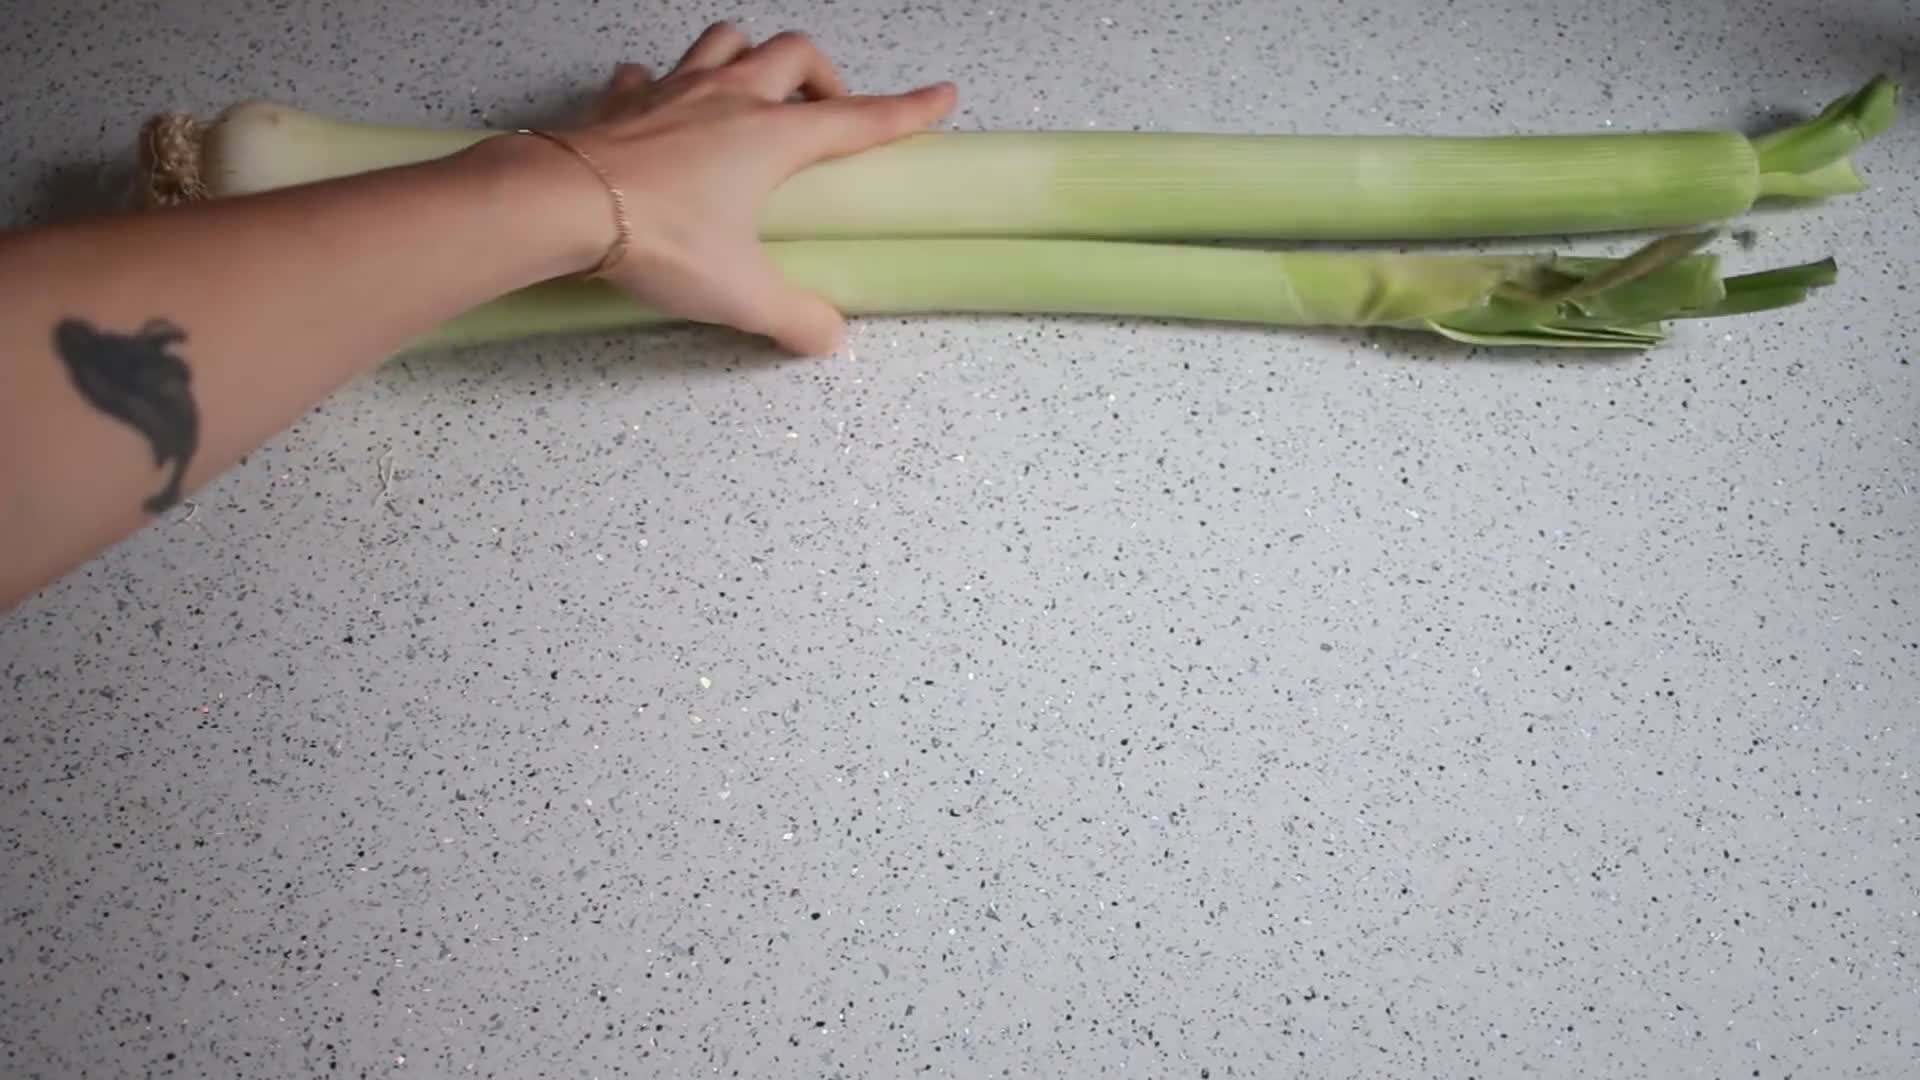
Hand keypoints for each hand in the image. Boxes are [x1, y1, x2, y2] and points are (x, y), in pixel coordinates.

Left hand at [530, 24, 954, 354]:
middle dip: (823, 76)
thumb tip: (830, 337)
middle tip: (827, 112)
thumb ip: (794, 317)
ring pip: (727, 40)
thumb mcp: (739, 293)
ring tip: (755, 92)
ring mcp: (672, 90)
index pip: (858, 119)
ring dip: (750, 57)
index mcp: (773, 137)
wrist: (561, 203)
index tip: (942, 97)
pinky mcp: (621, 101)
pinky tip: (663, 107)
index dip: (907, 110)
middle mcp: (730, 98)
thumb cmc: (660, 239)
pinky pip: (649, 73)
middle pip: (794, 55)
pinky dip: (664, 83)